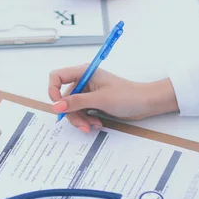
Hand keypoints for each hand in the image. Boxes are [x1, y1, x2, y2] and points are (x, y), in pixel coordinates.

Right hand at [48, 65, 178, 131]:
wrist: (145, 103)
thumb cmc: (127, 96)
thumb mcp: (99, 100)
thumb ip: (76, 103)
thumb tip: (56, 106)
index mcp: (83, 72)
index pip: (57, 77)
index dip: (53, 91)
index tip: (58, 106)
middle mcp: (83, 81)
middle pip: (64, 98)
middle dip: (72, 113)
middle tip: (83, 124)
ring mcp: (88, 93)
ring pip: (72, 108)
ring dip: (80, 119)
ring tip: (93, 125)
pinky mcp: (93, 102)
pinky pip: (81, 113)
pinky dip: (86, 120)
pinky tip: (97, 123)